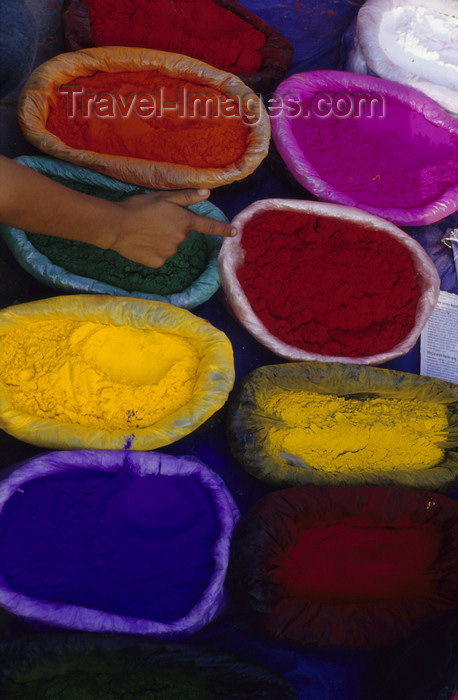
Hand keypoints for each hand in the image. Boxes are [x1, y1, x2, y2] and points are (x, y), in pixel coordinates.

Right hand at [111, 189, 235, 266]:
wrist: (117, 227)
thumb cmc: (139, 207)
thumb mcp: (163, 197)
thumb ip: (187, 197)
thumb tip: (207, 193)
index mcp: (184, 221)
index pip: (209, 226)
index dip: (223, 229)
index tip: (234, 232)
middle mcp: (181, 238)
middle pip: (182, 234)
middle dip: (173, 228)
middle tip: (154, 220)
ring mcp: (170, 252)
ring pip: (171, 245)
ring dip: (162, 239)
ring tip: (145, 230)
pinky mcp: (158, 262)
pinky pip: (160, 256)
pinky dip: (153, 250)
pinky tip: (142, 243)